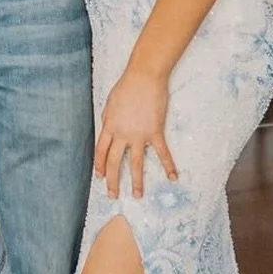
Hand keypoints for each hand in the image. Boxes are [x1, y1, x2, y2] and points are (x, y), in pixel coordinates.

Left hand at [94, 67, 176, 198]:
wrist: (144, 77)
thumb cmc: (126, 87)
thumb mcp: (110, 103)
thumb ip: (108, 119)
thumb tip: (107, 128)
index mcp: (109, 126)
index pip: (101, 152)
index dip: (99, 166)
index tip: (100, 178)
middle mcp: (121, 134)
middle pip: (114, 162)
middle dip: (112, 181)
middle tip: (112, 196)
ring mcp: (138, 134)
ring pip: (135, 163)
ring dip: (137, 181)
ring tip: (138, 196)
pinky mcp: (155, 131)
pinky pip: (162, 153)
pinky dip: (169, 166)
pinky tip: (173, 178)